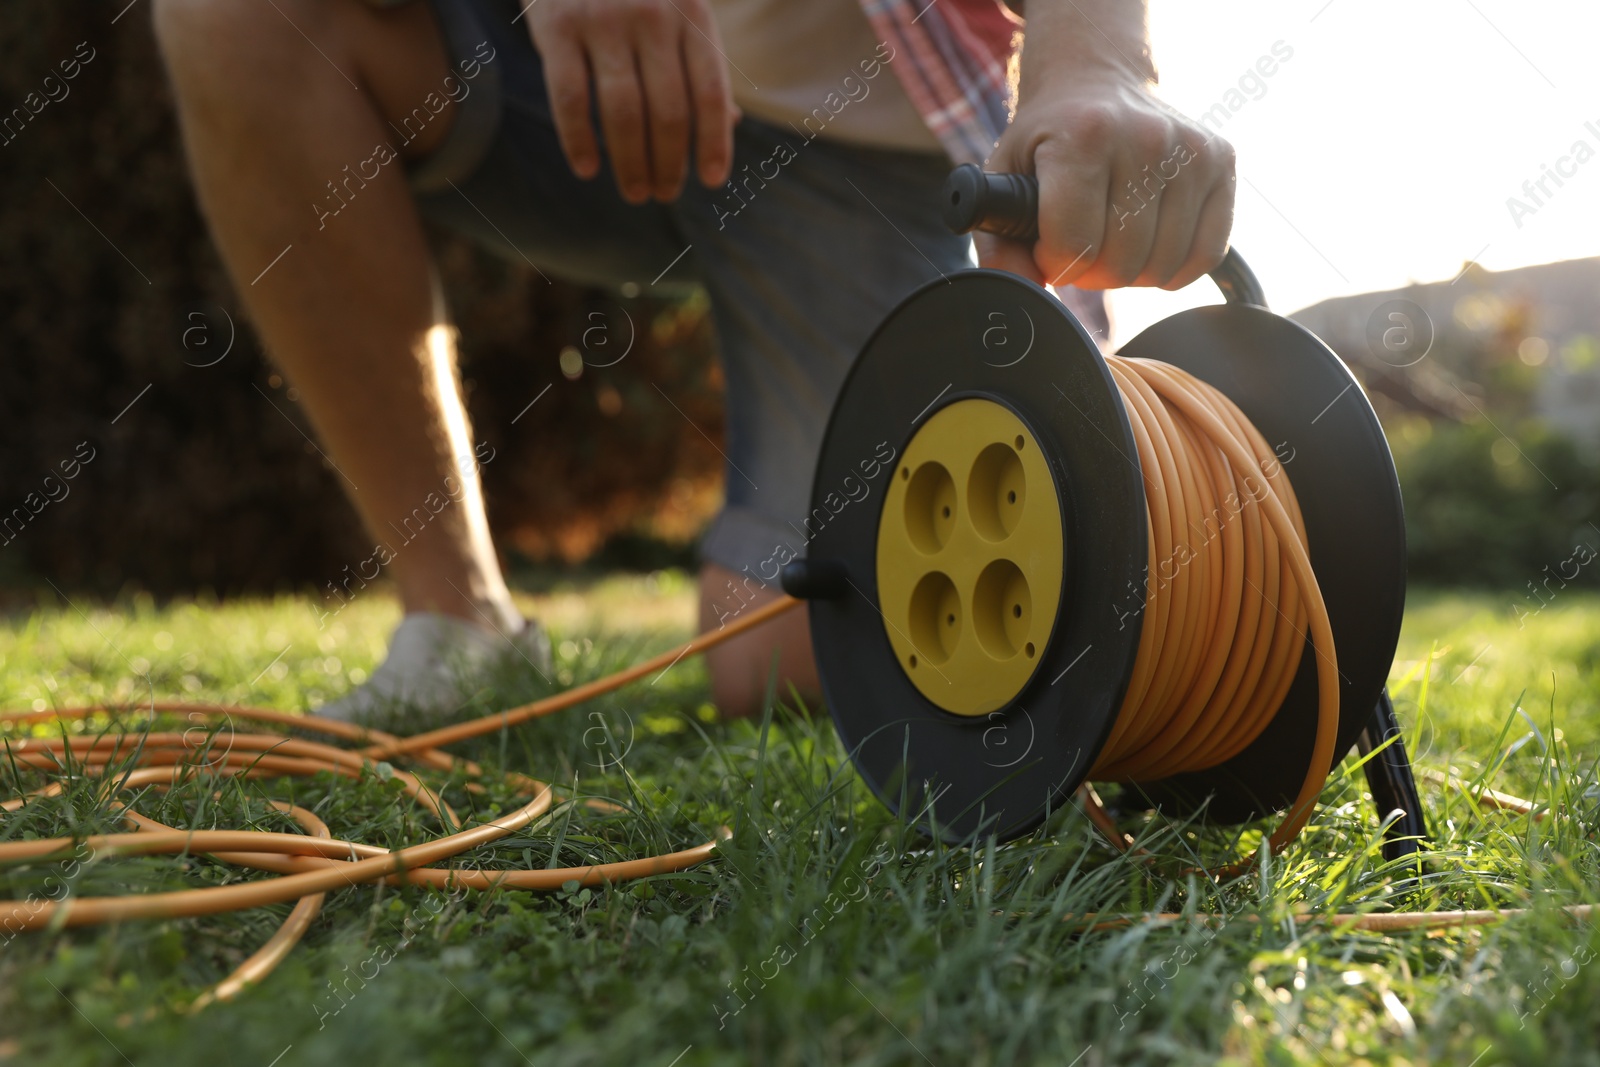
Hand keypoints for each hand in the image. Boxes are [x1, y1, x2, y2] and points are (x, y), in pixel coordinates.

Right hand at [526, 0, 735, 202]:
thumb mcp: (678, 8)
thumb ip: (699, 61)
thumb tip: (730, 125)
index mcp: (692, 13)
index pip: (710, 91)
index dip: (713, 141)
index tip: (711, 181)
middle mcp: (653, 16)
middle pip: (669, 109)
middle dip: (669, 162)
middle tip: (665, 193)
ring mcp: (604, 20)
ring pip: (623, 111)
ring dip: (631, 162)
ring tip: (636, 192)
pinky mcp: (558, 27)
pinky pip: (570, 97)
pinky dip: (578, 140)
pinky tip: (587, 169)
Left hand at [980, 29, 1234, 289]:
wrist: (1098, 78)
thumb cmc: (1048, 137)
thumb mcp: (1004, 177)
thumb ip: (998, 243)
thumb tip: (1022, 290)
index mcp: (1084, 136)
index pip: (1074, 246)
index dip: (1055, 264)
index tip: (1048, 246)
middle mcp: (1146, 137)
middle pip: (1121, 264)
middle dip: (1091, 272)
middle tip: (1081, 244)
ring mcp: (1192, 150)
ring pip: (1163, 267)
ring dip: (1131, 271)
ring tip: (1112, 237)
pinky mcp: (1223, 162)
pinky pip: (1205, 254)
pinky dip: (1174, 267)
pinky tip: (1148, 243)